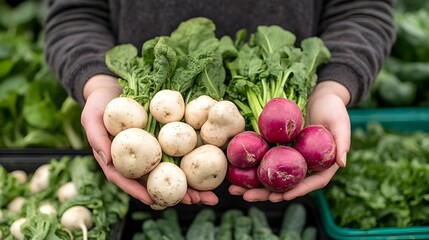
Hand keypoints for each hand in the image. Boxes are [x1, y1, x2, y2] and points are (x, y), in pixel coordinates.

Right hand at [81, 74, 218, 205]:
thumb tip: (106, 160)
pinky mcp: (163, 139)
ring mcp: (151, 151)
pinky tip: (207, 171)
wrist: (112, 87)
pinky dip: (192, 162)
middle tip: (194, 201)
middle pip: (155, 182)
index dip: (138, 192)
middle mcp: (136, 160)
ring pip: (170, 172)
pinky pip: (178, 153)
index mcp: (116, 160)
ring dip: (190, 185)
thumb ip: (96, 138)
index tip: (153, 200)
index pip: (126, 180)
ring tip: (208, 194)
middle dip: (175, 195)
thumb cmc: (98, 103)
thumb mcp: (91, 117)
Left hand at [229, 80, 350, 201]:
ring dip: (254, 185)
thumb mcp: (342, 123)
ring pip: (274, 176)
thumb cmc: (334, 108)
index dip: (298, 191)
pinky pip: (267, 161)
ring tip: (234, 189)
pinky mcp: (282, 150)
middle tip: (246, 197)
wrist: (321, 97)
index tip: (282, 197)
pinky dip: (253, 167)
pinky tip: (236, 170)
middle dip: (267, 193)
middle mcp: (307, 166)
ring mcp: (293, 159)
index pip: (312, 183)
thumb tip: (342, 164)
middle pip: (288, 185)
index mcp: (324, 165)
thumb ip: (343, 143)